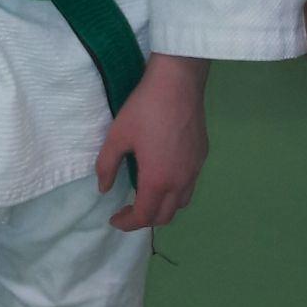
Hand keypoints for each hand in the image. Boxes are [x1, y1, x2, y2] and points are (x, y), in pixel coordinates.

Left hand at [95, 54, 208, 231]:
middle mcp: (181, 182)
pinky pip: (190, 184)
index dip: (127, 223)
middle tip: (127, 210)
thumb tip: (104, 188)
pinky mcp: (202, 156)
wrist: (177, 84)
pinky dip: (175, 191)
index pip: (144, 216)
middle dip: (145, 219)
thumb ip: (107, 165)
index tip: (114, 219)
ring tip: (145, 195)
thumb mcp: (117, 135)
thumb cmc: (144, 109)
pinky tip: (163, 174)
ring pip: (181, 202)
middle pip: (165, 216)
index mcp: (158, 180)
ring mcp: (195, 170)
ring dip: (163, 207)